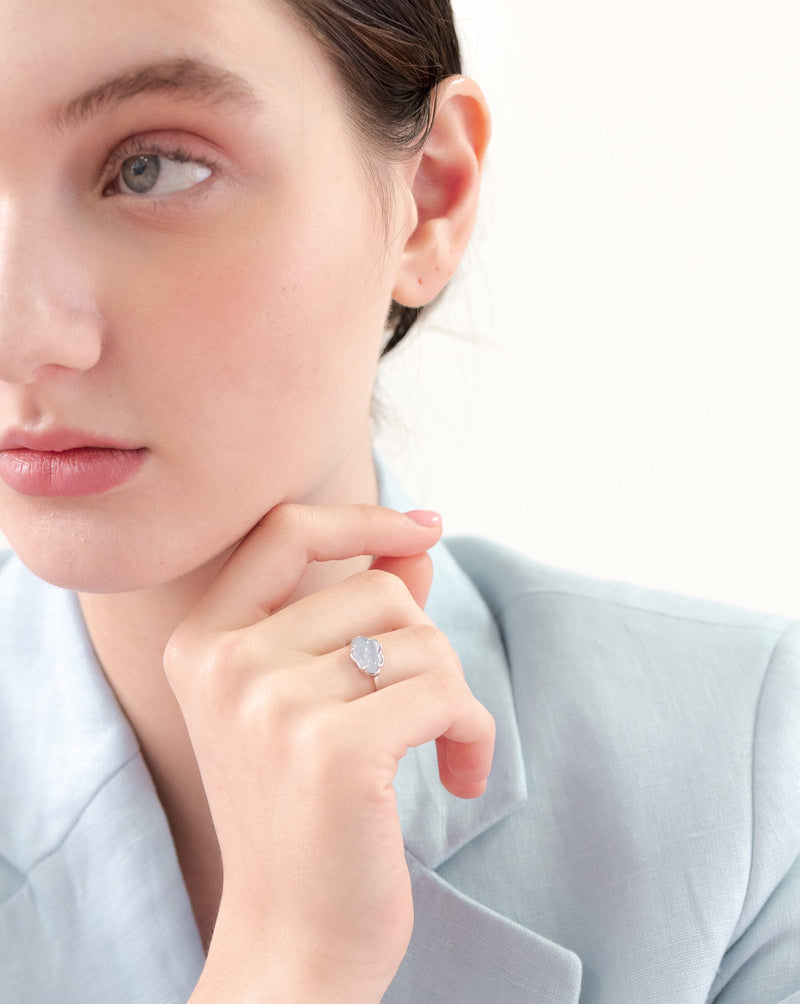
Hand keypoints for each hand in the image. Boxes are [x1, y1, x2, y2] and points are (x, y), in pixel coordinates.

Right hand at [164, 504, 494, 1001]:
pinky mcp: (332, 751)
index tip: (422, 528)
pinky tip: (461, 779)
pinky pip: (445, 694)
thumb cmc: (306, 818)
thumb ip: (357, 612)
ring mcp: (271, 705)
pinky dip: (474, 732)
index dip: (362, 517)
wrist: (292, 943)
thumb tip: (414, 540)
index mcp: (203, 643)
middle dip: (425, 646)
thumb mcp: (312, 702)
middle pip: (378, 591)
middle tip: (428, 712)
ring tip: (443, 751)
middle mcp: (226, 664)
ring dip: (454, 696)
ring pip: (419, 640)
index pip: (286, 530)